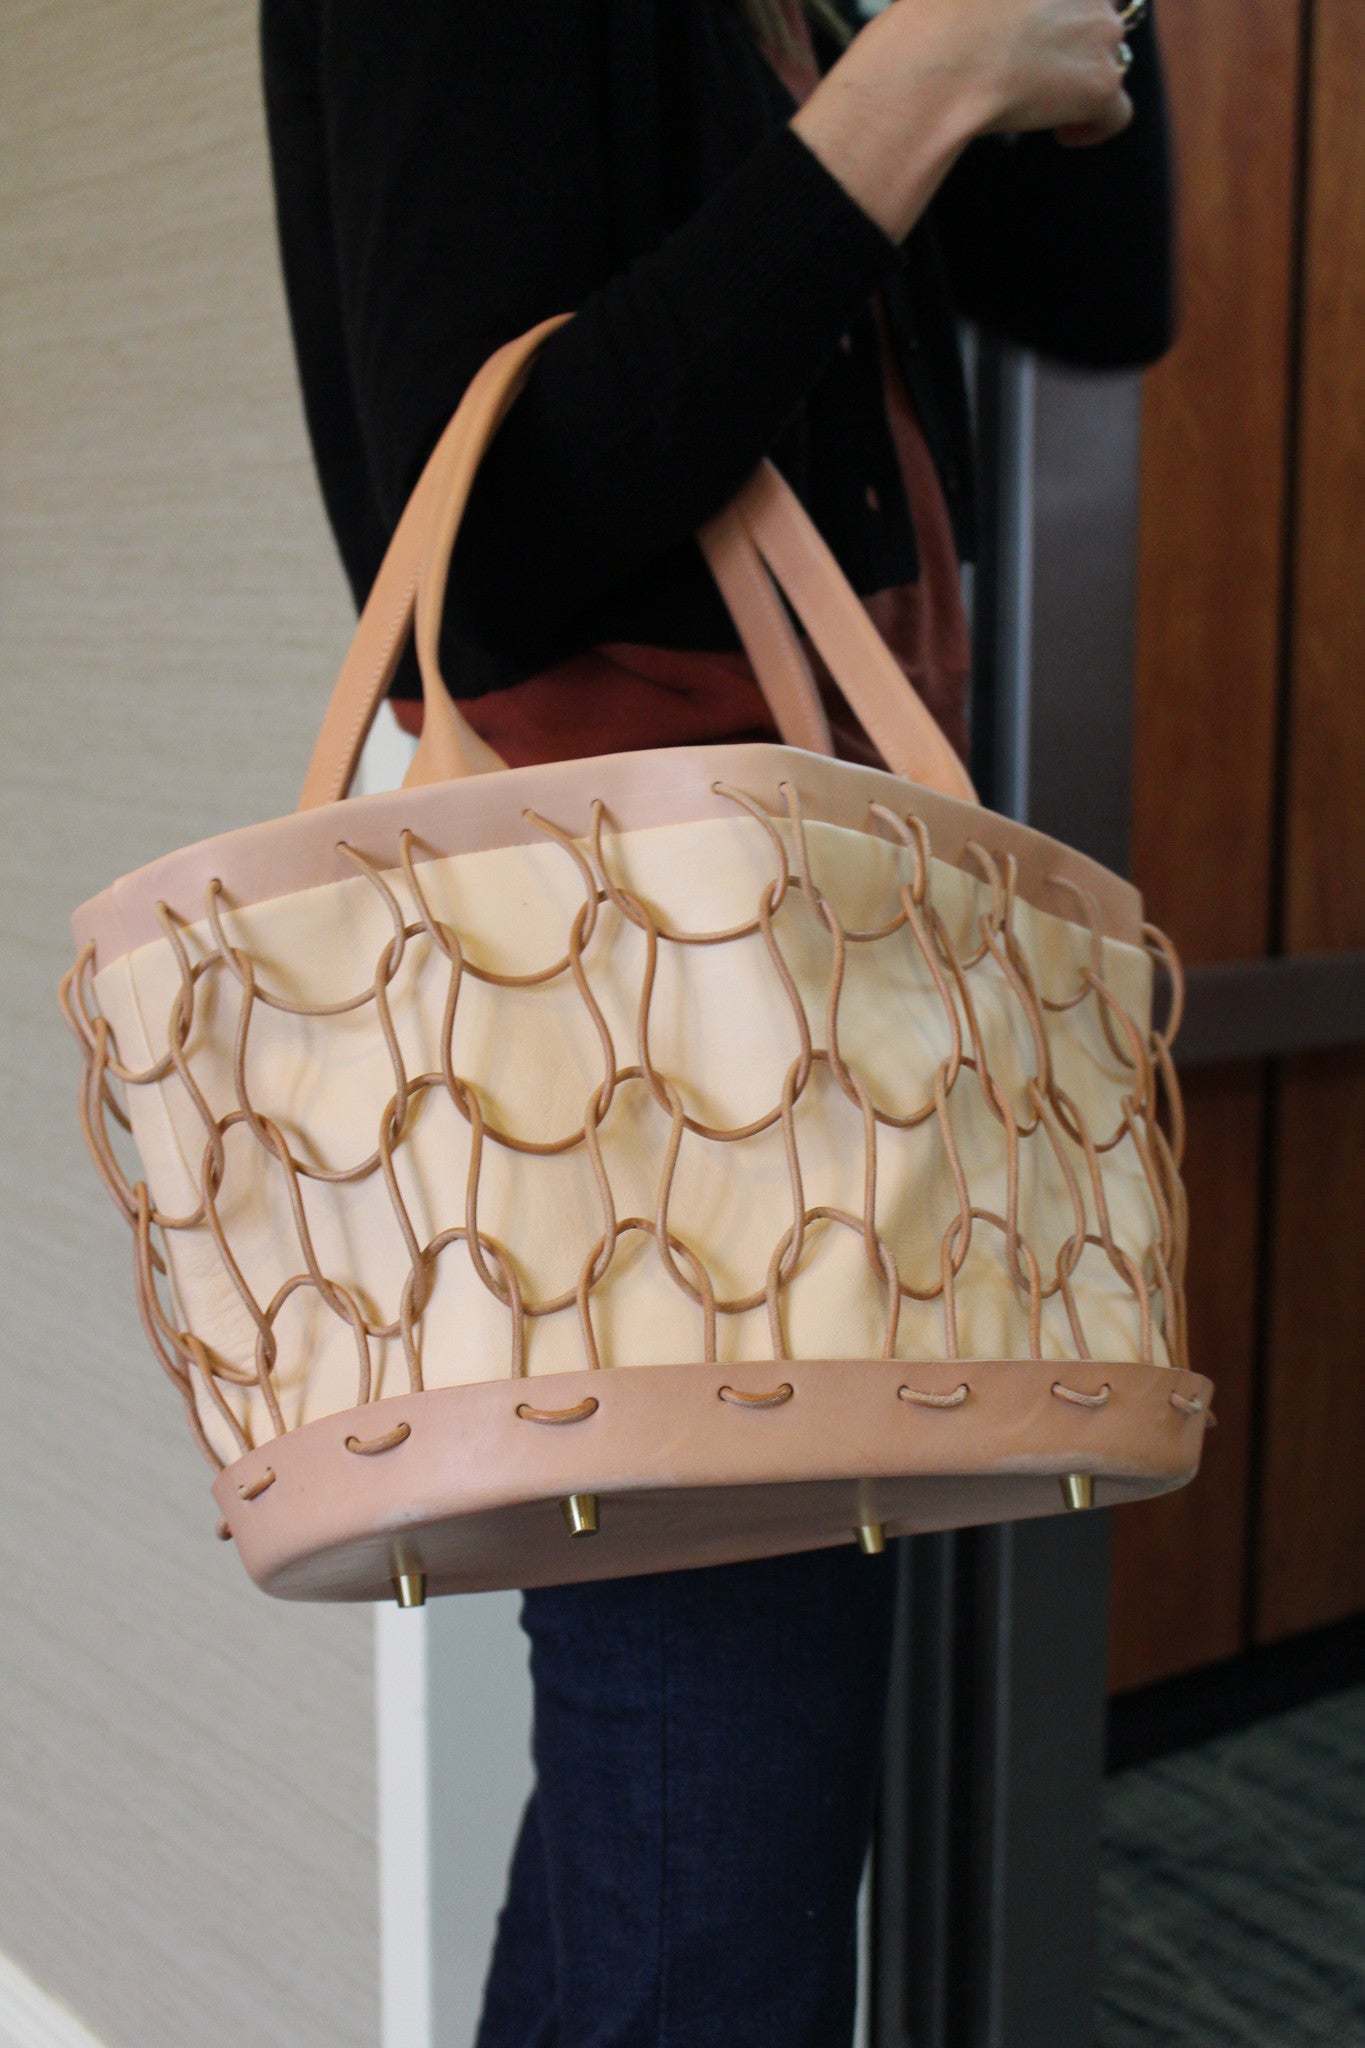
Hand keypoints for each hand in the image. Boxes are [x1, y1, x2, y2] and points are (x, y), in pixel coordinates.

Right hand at [792, 0, 1132, 239]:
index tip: (1030, 35)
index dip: (1056, 15)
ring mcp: (1101, 33)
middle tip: (1032, 72)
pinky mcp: (1102, 82)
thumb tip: (986, 26)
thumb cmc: (933, 23)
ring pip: (1107, 61)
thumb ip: (986, 10)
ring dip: (1078, 82)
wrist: (943, 58)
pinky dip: (1093, 129)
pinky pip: (1117, 114)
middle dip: (1070, 45)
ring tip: (1041, 105)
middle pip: (1096, 19)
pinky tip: (1062, 135)